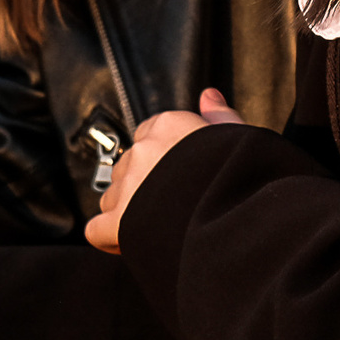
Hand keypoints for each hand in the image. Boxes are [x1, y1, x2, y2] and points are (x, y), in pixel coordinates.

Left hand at [84, 88, 241, 254]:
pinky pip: (97, 230)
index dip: (162, 158)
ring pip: (112, 197)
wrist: (237, 221)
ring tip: (158, 227)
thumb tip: (208, 95)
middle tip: (173, 207)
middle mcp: (142, 150)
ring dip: (127, 212)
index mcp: (169, 126)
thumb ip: (218, 116)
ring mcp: (128, 186)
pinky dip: (109, 239)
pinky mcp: (118, 222)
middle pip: (129, 167)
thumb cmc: (242, 178)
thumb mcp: (238, 138)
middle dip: (143, 187)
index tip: (179, 176)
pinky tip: (129, 244)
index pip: (148, 135)